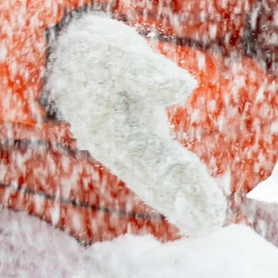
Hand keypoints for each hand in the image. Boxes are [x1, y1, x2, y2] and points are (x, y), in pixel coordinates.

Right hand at [42, 14, 227, 235]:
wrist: (67, 54)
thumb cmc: (95, 53)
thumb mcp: (118, 54)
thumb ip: (148, 72)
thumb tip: (184, 86)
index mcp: (112, 131)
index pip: (153, 161)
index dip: (179, 183)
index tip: (201, 203)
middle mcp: (118, 147)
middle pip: (155, 178)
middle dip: (182, 200)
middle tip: (210, 223)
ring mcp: (127, 147)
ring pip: (156, 179)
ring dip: (182, 200)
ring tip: (208, 224)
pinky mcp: (138, 141)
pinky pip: (158, 170)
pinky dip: (177, 188)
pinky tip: (196, 206)